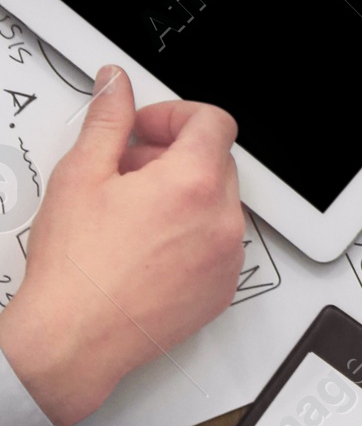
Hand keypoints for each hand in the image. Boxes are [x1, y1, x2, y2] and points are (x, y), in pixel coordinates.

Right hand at [0, 68, 243, 425]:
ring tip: (132, 213)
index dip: (175, 116)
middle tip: (128, 171)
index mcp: (193, 184)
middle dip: (173, 155)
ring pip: (217, 203)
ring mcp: (226, 259)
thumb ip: (108, 119)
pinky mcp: (222, 290)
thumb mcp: (82, 175)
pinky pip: (218, 244)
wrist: (72, 339)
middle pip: (216, 161)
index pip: (213, 122)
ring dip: (184, 196)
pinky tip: (147, 248)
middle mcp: (221, 220)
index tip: (146, 129)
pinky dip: (192, 236)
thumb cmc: (75, 270)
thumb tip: (116, 85)